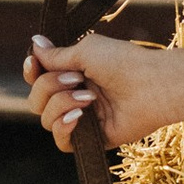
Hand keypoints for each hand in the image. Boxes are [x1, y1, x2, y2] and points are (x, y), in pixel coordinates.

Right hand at [21, 33, 173, 149]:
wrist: (151, 86)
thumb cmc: (123, 63)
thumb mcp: (85, 51)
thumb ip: (56, 55)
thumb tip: (34, 43)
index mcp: (72, 72)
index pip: (38, 78)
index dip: (31, 72)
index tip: (34, 63)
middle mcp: (74, 95)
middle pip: (36, 99)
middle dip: (49, 86)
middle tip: (76, 78)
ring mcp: (82, 118)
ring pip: (46, 119)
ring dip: (61, 104)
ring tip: (88, 97)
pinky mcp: (91, 139)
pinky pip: (62, 141)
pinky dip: (63, 127)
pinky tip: (78, 116)